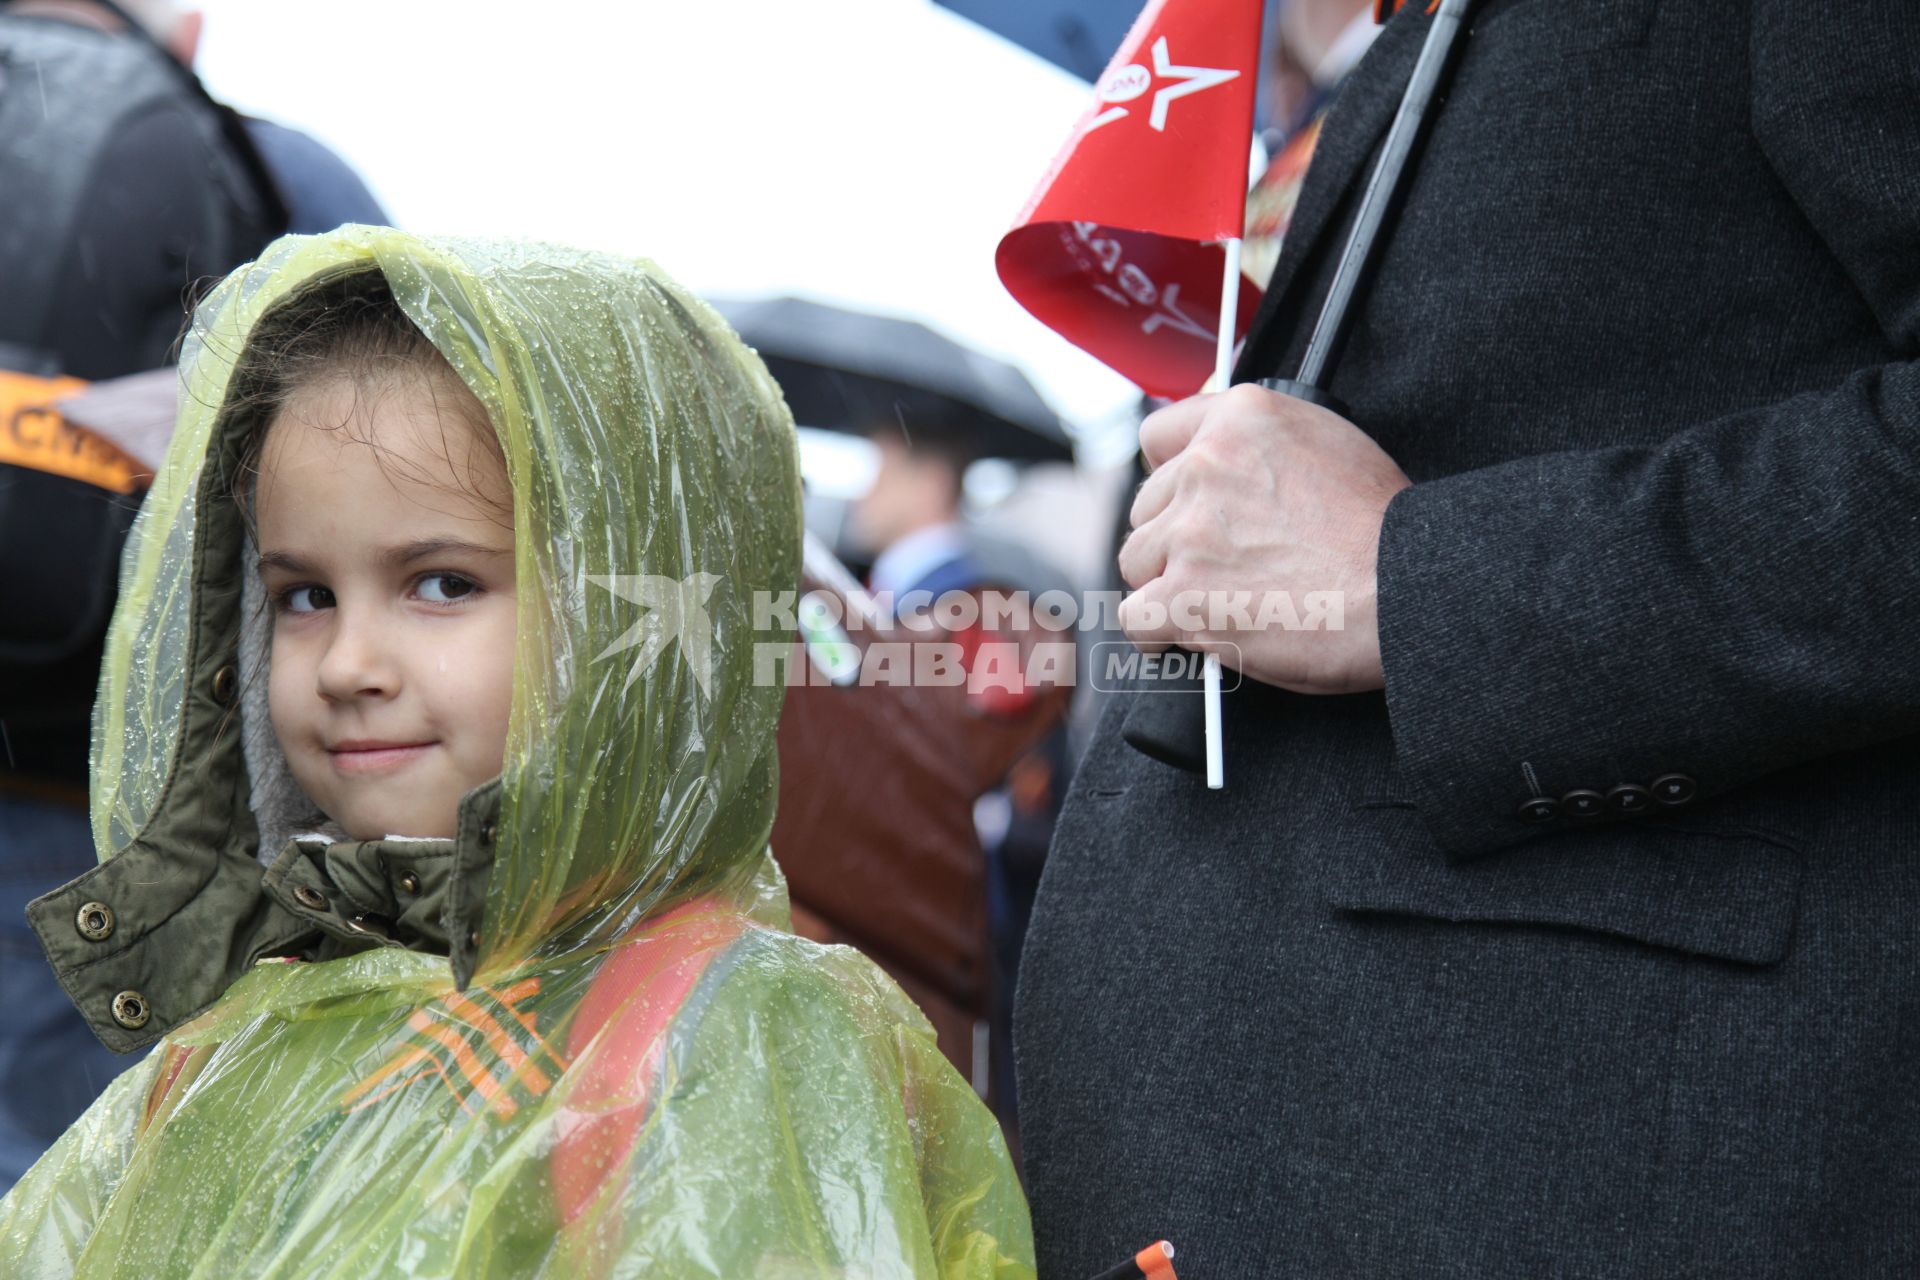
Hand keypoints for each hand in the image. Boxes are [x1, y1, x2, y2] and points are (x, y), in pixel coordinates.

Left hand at [1117, 385, 1410, 694]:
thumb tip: (1216, 450)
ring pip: (1136, 560)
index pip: (1158, 437)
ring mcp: (1190, 532)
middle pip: (1147, 507)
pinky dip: (1159, 632)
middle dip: (1176, 538)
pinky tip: (1194, 634)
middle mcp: (1206, 465)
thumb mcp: (1328, 442)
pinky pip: (1135, 617)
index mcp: (1242, 417)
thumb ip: (1260, 444)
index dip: (1172, 478)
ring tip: (1224, 599)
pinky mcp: (1183, 596)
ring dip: (1168, 584)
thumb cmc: (1382, 529)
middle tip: (1228, 564)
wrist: (1407, 588)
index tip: (1187, 505)